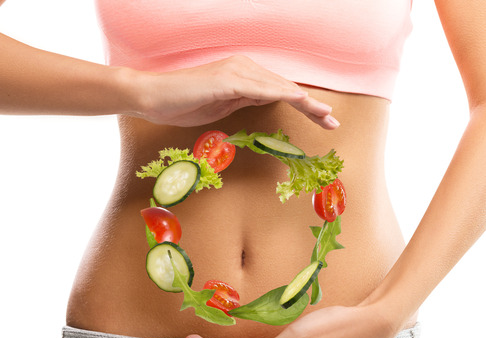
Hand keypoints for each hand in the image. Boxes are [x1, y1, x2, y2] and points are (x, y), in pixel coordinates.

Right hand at [129, 55, 339, 128]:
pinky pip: (262, 89)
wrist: (152, 97)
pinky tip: (301, 103)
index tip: (322, 121)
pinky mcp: (228, 80)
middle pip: (285, 88)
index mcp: (242, 75)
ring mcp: (236, 72)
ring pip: (279, 88)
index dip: (303, 106)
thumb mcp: (220, 106)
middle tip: (334, 122)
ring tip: (326, 116)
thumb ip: (243, 101)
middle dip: (312, 106)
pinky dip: (284, 96)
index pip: (279, 91)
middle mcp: (243, 67)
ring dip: (305, 103)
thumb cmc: (181, 104)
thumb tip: (264, 101)